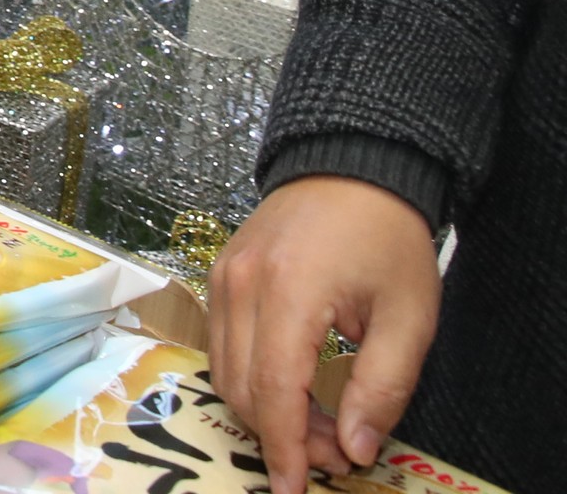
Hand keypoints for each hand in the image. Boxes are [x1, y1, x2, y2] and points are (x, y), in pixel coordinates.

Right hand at [212, 175, 441, 493]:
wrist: (353, 166)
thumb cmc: (387, 237)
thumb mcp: (408, 316)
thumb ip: (383, 385)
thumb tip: (355, 446)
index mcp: (288, 291)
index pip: (273, 389)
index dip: (286, 447)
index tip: (295, 488)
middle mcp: (240, 284)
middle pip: (241, 386)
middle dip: (282, 434)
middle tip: (336, 452)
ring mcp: (222, 276)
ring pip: (223, 369)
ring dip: (264, 409)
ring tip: (319, 423)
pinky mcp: (220, 273)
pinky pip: (222, 342)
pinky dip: (250, 377)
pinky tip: (291, 386)